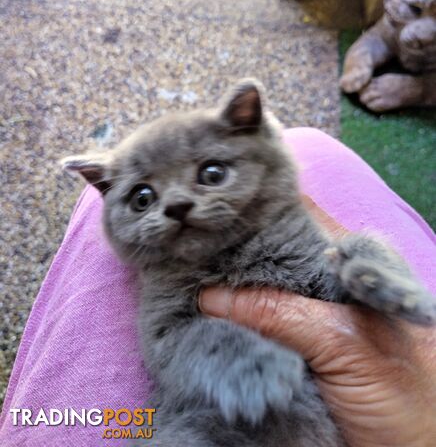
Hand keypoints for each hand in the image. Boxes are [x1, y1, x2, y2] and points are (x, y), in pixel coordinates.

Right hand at [199, 197, 435, 446]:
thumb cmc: (403, 399)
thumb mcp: (347, 345)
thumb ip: (283, 313)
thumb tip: (211, 296)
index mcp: (350, 261)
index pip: (295, 216)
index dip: (255, 212)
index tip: (211, 213)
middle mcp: (323, 279)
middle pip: (270, 251)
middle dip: (232, 250)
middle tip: (188, 246)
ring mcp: (304, 312)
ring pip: (257, 286)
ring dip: (226, 284)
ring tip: (185, 272)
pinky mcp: (290, 343)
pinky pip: (253, 322)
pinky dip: (229, 317)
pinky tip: (200, 308)